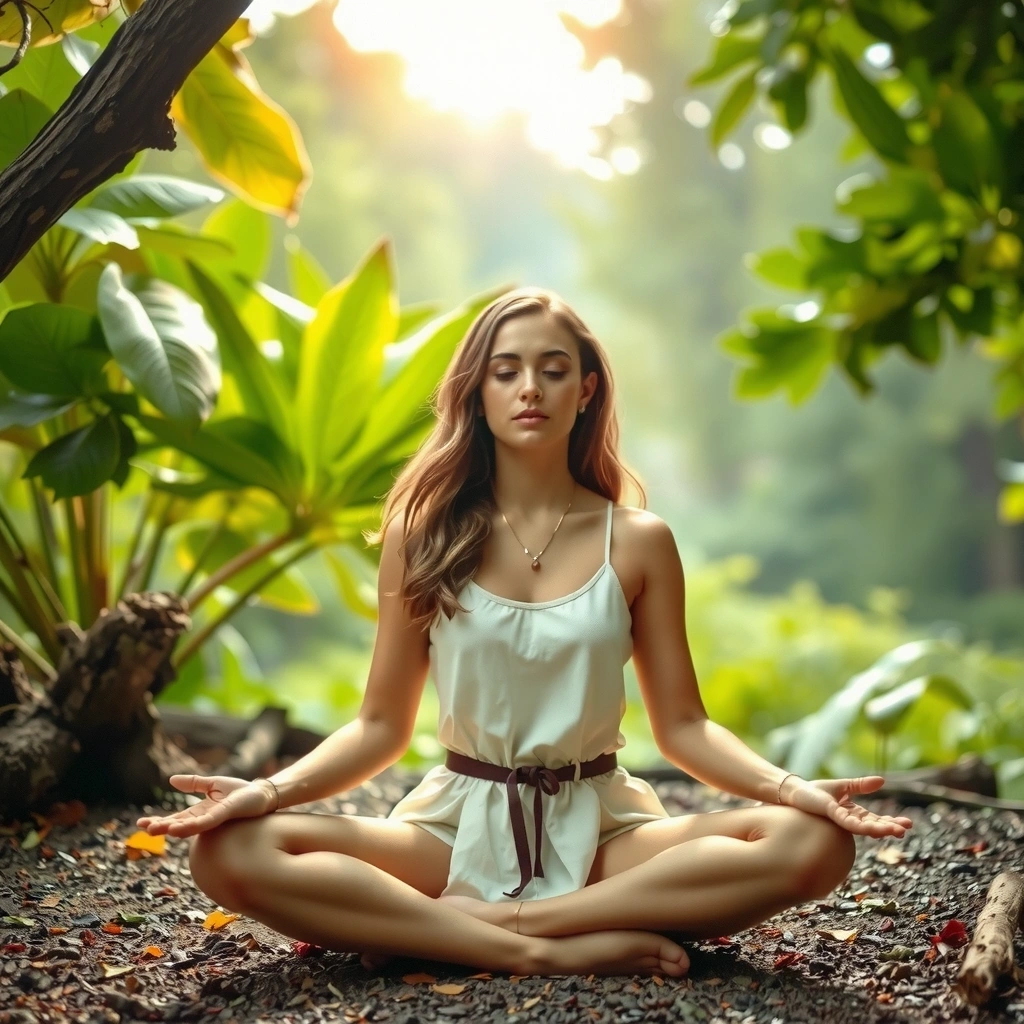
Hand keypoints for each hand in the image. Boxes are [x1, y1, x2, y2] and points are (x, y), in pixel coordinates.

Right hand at [136, 775, 275, 838]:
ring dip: (173, 828)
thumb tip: (171, 780)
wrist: (261, 795)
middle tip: (144, 830)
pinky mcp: (223, 814)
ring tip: (157, 830)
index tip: (140, 824)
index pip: (176, 817)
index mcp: (200, 811)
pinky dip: (191, 825)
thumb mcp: (213, 784)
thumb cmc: (239, 792)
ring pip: (189, 826)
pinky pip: (205, 822)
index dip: (159, 821)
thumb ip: (194, 783)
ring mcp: (213, 818)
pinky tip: (178, 828)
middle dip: (162, 827)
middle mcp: (204, 818)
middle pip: (179, 825)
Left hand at [781, 776, 913, 838]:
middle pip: (874, 826)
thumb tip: (882, 780)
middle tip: (906, 830)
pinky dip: (861, 826)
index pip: (876, 819)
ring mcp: (841, 819)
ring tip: (896, 832)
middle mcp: (850, 819)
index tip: (908, 824)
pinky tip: (873, 829)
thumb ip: (861, 785)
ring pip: (864, 828)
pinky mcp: (832, 815)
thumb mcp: (844, 786)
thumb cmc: (817, 791)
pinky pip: (849, 822)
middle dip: (890, 828)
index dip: (891, 822)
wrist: (797, 792)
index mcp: (854, 813)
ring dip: (880, 830)